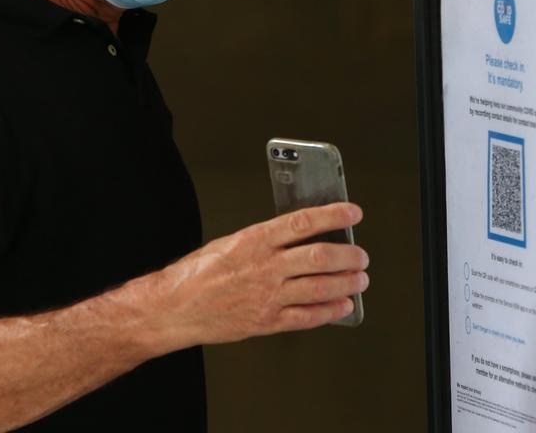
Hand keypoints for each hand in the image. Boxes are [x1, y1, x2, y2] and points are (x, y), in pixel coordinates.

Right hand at [141, 202, 369, 350]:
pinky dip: (330, 311)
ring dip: (346, 283)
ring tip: (359, 280)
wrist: (174, 307)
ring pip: (319, 287)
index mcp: (254, 240)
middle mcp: (264, 267)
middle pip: (319, 257)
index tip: (352, 213)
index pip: (303, 223)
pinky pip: (306, 317)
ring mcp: (267, 296)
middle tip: (361, 255)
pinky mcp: (266, 321)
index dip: (333, 216)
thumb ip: (265, 241)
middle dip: (348, 256)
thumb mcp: (230, 242)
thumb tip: (301, 236)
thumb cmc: (197, 274)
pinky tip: (342, 306)